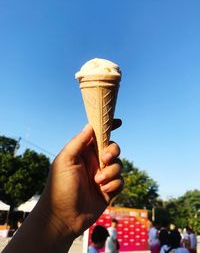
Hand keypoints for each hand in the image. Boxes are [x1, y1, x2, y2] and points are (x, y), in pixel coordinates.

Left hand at [37, 121, 122, 239]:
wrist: (63, 217)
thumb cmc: (60, 187)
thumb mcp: (65, 160)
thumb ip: (79, 142)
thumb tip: (90, 125)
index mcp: (83, 153)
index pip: (98, 136)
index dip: (108, 128)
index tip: (118, 122)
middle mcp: (94, 162)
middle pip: (113, 148)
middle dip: (113, 151)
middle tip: (105, 158)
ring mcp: (102, 176)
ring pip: (119, 165)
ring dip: (110, 172)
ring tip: (97, 182)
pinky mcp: (109, 190)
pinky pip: (120, 181)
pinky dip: (113, 185)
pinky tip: (102, 191)